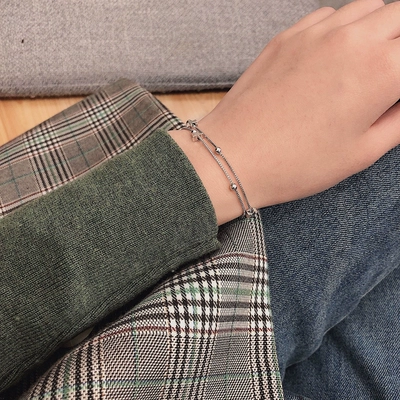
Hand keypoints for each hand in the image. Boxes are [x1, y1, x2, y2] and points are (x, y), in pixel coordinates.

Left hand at [171, 0, 399, 223]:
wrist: (234, 156)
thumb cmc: (296, 163)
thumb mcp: (361, 152)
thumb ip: (398, 121)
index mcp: (382, 71)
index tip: (395, 93)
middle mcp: (353, 40)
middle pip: (399, 17)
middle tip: (389, 75)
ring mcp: (316, 33)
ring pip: (366, 8)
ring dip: (377, 29)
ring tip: (367, 62)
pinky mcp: (287, 37)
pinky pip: (328, 16)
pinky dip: (342, 28)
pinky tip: (334, 54)